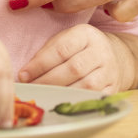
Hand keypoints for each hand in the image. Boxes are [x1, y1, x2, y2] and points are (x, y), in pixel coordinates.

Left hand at [19, 25, 137, 92]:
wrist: (114, 57)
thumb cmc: (79, 49)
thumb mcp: (64, 40)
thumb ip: (46, 52)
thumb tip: (24, 74)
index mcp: (86, 34)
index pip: (61, 49)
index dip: (40, 64)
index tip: (23, 75)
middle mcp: (101, 51)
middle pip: (73, 69)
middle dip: (47, 81)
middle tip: (31, 88)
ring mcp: (110, 71)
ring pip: (84, 86)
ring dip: (59, 93)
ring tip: (42, 96)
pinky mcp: (113, 89)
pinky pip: (92, 99)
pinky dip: (74, 102)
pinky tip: (59, 104)